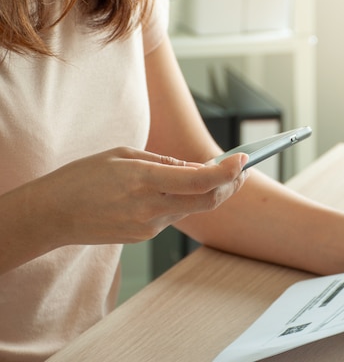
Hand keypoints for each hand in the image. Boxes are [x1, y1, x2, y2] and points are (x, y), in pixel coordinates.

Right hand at [23, 147, 247, 246]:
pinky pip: (172, 216)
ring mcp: (148, 227)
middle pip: (208, 201)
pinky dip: (182, 201)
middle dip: (232, 185)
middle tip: (243, 170)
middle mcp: (150, 208)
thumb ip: (164, 163)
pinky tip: (178, 189)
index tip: (243, 160)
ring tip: (215, 173)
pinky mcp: (144, 237)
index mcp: (144, 180)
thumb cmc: (82, 177)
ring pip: (191, 209)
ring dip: (207, 192)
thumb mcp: (123, 155)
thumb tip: (197, 169)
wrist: (51, 215)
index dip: (228, 171)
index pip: (201, 181)